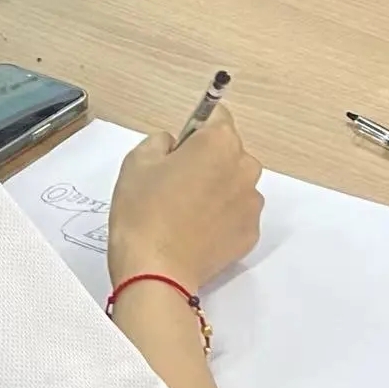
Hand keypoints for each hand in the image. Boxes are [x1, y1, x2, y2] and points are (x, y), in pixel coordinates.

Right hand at [108, 107, 263, 290]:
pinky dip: (220, 217)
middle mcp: (244, 167)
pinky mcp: (251, 233)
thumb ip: (160, 141)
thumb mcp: (137, 162)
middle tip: (174, 182)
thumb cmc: (143, 213)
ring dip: (216, 189)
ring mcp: (251, 203)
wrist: (156, 272)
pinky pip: (236, 213)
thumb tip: (174, 146)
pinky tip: (195, 230)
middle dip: (207, 160)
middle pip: (228, 151)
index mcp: (218, 143)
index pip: (216, 116)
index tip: (181, 145)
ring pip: (234, 183)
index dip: (195, 129)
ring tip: (184, 211)